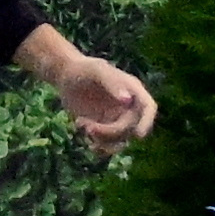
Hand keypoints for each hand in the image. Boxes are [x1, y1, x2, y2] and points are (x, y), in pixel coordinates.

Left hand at [20, 31, 156, 153]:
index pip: (148, 107)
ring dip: (103, 141)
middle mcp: (128, 106)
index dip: (147, 122)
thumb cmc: (83, 68)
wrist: (66, 76)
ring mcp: (117, 119)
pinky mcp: (104, 128)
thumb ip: (112, 83)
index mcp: (132, 90)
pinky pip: (108, 145)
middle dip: (109, 132)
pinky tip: (84, 135)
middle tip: (86, 126)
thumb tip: (127, 100)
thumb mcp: (97, 71)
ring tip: (83, 126)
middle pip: (130, 128)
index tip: (139, 135)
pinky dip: (99, 147)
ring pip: (120, 141)